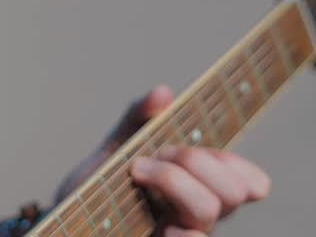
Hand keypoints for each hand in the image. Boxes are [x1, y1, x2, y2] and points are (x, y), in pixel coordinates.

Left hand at [55, 85, 270, 236]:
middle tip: (155, 155)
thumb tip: (164, 93)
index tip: (187, 147)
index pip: (251, 183)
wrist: (64, 221)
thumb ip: (138, 118)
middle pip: (233, 191)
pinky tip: (159, 223)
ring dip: (174, 180)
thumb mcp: (115, 146)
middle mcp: (196, 214)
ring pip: (208, 211)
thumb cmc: (96, 187)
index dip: (236, 164)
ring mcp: (180, 232)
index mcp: (199, 186)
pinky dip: (181, 233)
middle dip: (194, 160)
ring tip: (138, 171)